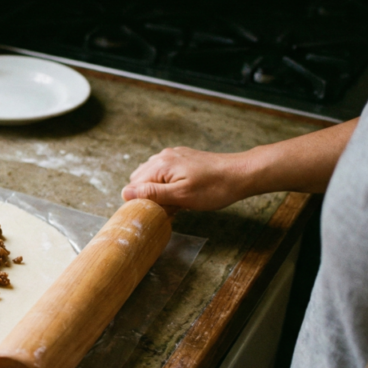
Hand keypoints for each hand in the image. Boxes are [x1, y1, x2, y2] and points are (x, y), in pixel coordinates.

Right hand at [121, 147, 249, 210]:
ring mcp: (173, 156)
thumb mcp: (182, 196)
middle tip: (169, 208)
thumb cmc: (214, 188)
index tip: (157, 211)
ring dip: (159, 192)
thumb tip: (125, 193)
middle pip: (140, 181)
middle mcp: (163, 157)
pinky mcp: (183, 158)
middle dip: (149, 196)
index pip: (133, 186)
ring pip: (153, 178)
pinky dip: (168, 185)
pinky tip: (182, 193)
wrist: (241, 174)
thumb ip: (152, 194)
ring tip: (177, 202)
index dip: (141, 202)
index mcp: (160, 165)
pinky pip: (165, 173)